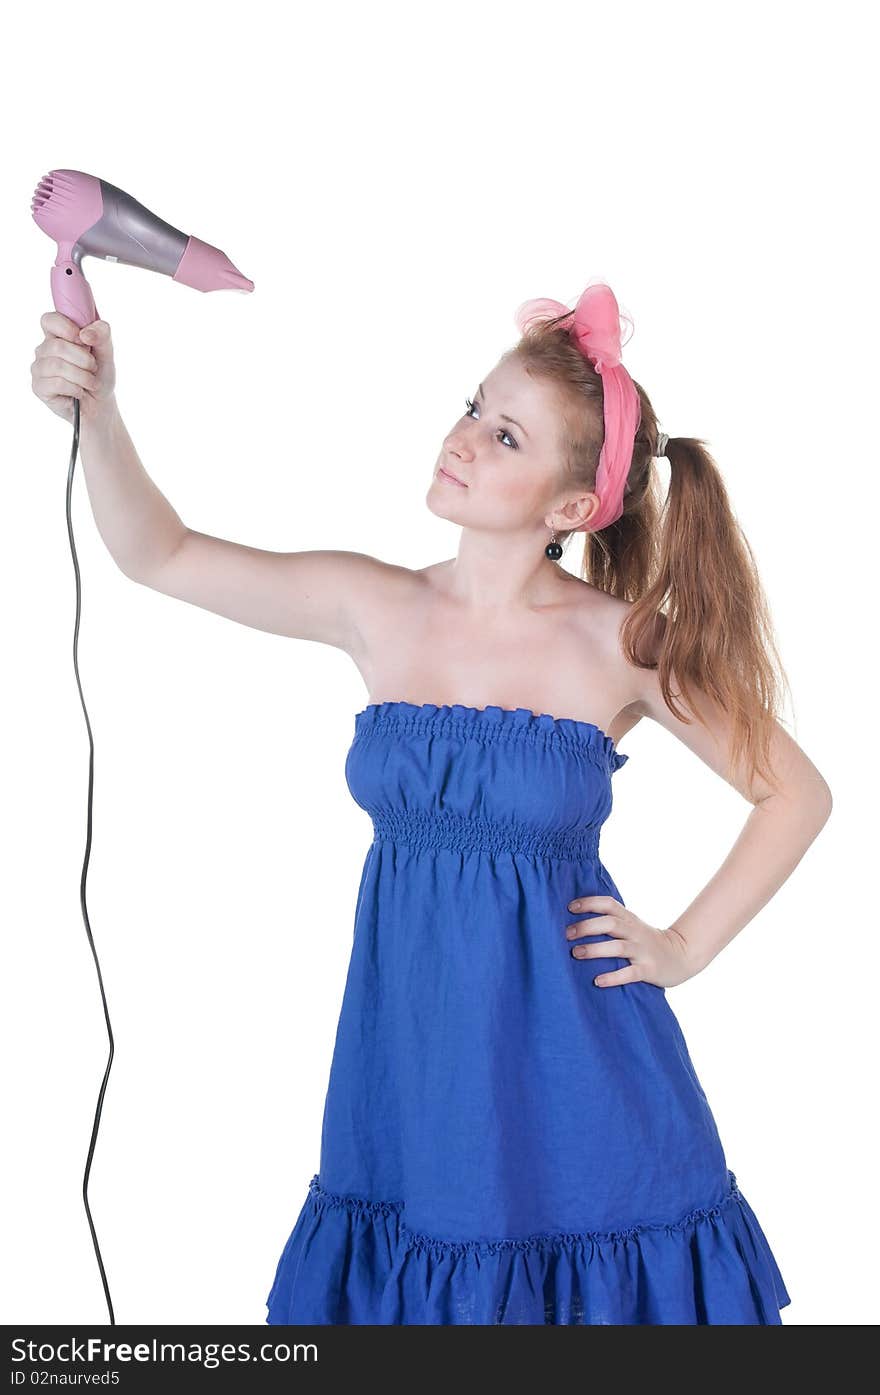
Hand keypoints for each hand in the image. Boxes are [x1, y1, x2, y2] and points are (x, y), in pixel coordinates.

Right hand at [31, 311, 116, 425]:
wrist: (100, 404)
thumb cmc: (99, 375)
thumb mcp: (107, 352)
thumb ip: (102, 334)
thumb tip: (85, 334)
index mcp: (58, 335)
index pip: (49, 320)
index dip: (66, 328)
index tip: (83, 340)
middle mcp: (44, 350)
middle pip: (57, 346)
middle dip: (83, 360)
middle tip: (93, 368)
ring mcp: (39, 368)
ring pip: (57, 366)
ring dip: (82, 376)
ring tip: (90, 382)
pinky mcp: (39, 387)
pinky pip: (57, 383)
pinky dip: (76, 389)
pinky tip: (80, 392)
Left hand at [564, 894, 698, 988]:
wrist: (681, 956)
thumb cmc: (646, 941)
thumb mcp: (632, 926)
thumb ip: (611, 921)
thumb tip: (574, 922)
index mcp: (629, 919)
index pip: (608, 904)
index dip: (589, 903)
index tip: (569, 907)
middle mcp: (635, 932)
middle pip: (610, 923)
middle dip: (587, 927)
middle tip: (566, 934)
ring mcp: (643, 951)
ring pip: (618, 947)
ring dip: (595, 950)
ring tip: (576, 953)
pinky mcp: (649, 970)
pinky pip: (630, 973)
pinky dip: (613, 977)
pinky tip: (598, 981)